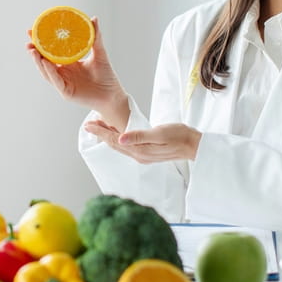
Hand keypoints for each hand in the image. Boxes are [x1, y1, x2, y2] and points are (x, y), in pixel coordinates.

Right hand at [27, 17, 129, 128]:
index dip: (41, 42)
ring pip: (46, 71)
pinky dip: (50, 71)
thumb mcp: (100, 53)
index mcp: (68, 63)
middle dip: (34, 52)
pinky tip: (44, 62)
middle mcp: (63, 73)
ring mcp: (63, 83)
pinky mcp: (66, 92)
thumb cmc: (106, 75)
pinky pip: (56, 81)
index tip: (32, 31)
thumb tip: (94, 18)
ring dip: (38, 61)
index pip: (51, 51)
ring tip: (32, 50)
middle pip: (44, 62)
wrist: (113, 94)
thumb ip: (96, 37)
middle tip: (28, 41)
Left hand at [83, 119, 201, 163]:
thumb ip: (139, 136)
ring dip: (109, 137)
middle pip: (114, 144)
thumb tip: (121, 138)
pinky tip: (118, 135)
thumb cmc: (179, 136)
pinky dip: (118, 139)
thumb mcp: (159, 133)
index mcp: (139, 150)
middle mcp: (138, 155)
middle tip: (89, 124)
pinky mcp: (148, 154)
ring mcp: (143, 156)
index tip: (88, 125)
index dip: (100, 132)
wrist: (193, 145)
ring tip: (100, 127)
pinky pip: (127, 147)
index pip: (114, 140)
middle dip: (101, 134)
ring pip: (120, 146)